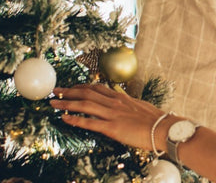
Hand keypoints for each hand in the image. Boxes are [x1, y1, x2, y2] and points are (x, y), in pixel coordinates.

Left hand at [50, 84, 164, 150]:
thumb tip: (120, 97)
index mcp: (119, 96)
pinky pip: (90, 123)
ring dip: (67, 102)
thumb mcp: (138, 105)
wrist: (163, 127)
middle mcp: (114, 102)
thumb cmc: (153, 118)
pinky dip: (75, 120)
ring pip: (85, 105)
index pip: (96, 87)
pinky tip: (64, 118)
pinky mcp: (112, 128)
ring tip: (53, 103)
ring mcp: (112, 114)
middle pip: (86, 92)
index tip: (70, 87)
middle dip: (69, 91)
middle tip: (55, 91)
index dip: (80, 86)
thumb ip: (126, 102)